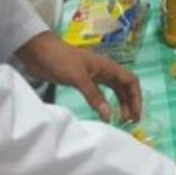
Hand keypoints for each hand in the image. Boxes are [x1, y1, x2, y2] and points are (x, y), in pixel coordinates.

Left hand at [15, 32, 140, 122]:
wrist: (39, 52)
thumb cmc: (61, 60)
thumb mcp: (78, 78)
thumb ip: (94, 96)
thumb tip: (109, 116)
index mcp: (108, 66)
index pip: (130, 81)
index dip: (136, 97)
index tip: (135, 114)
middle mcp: (105, 71)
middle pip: (125, 87)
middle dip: (130, 102)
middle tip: (130, 121)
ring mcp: (95, 76)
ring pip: (115, 90)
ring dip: (120, 103)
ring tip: (121, 119)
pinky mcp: (85, 81)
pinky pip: (102, 93)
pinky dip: (106, 103)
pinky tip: (104, 112)